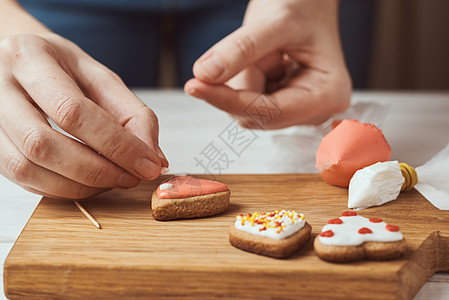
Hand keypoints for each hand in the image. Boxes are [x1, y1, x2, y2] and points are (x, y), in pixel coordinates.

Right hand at [0, 33, 167, 198]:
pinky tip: (87, 182)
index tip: (148, 165)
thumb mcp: (101, 78)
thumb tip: (154, 158)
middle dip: (97, 170)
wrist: (21, 62)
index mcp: (30, 58)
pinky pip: (21, 178)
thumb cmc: (63, 68)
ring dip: (79, 185)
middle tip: (131, 177)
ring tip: (113, 180)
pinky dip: (60, 188)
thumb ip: (133, 115)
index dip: (116, 145)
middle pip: (43, 144)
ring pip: (26, 167)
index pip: (73, 111)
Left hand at [185, 0, 351, 128]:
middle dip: (241, 82)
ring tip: (266, 51)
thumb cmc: (303, 6)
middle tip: (252, 44)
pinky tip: (262, 62)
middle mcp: (316, 110)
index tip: (194, 86)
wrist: (306, 2)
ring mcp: (299, 111)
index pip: (270, 112)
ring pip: (247, 110)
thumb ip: (240, 49)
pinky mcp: (282, 107)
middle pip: (256, 115)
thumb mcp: (275, 21)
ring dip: (243, 79)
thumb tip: (205, 75)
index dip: (228, 100)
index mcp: (328, 94)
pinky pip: (247, 103)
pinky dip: (243, 80)